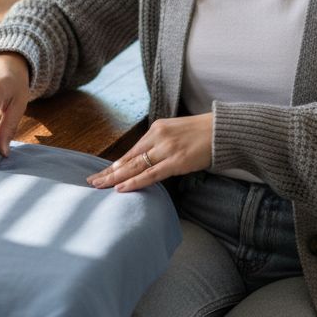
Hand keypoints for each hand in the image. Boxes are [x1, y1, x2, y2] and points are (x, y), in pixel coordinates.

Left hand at [87, 113, 213, 192]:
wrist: (223, 131)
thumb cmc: (202, 134)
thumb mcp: (176, 133)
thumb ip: (161, 144)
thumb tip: (148, 161)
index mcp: (156, 129)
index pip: (132, 151)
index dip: (116, 164)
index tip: (102, 172)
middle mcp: (158, 137)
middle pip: (128, 158)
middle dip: (109, 172)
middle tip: (92, 181)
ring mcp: (166, 149)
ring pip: (135, 166)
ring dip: (116, 178)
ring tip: (100, 186)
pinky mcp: (176, 161)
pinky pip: (151, 174)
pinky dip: (135, 182)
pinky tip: (121, 188)